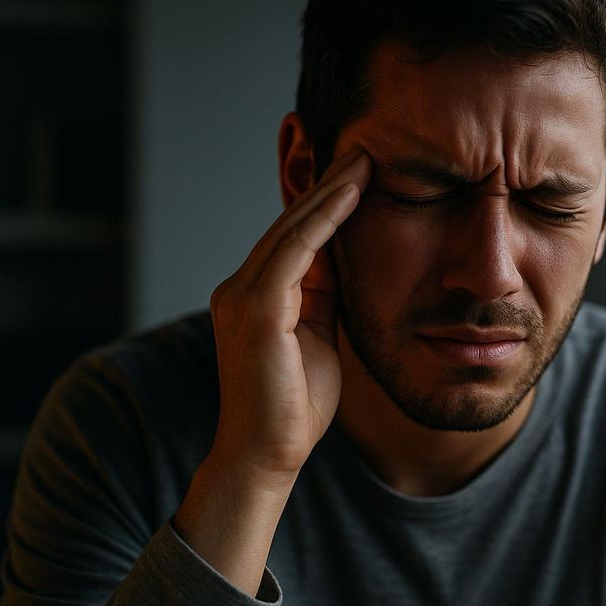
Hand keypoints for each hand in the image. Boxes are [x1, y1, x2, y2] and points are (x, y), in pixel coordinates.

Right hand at [206, 148, 370, 485]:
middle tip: (365, 149)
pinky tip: (351, 193)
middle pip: (291, 223)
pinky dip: (324, 219)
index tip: (362, 172)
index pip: (295, 236)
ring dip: (330, 191)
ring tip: (364, 159)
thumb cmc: (294, 406)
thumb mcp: (318, 336)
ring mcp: (243, 296)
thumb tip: (343, 259)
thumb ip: (323, 296)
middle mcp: (241, 287)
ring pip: (291, 228)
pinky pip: (294, 251)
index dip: (327, 203)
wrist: (267, 456)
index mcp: (256, 295)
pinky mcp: (255, 310)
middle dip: (329, 184)